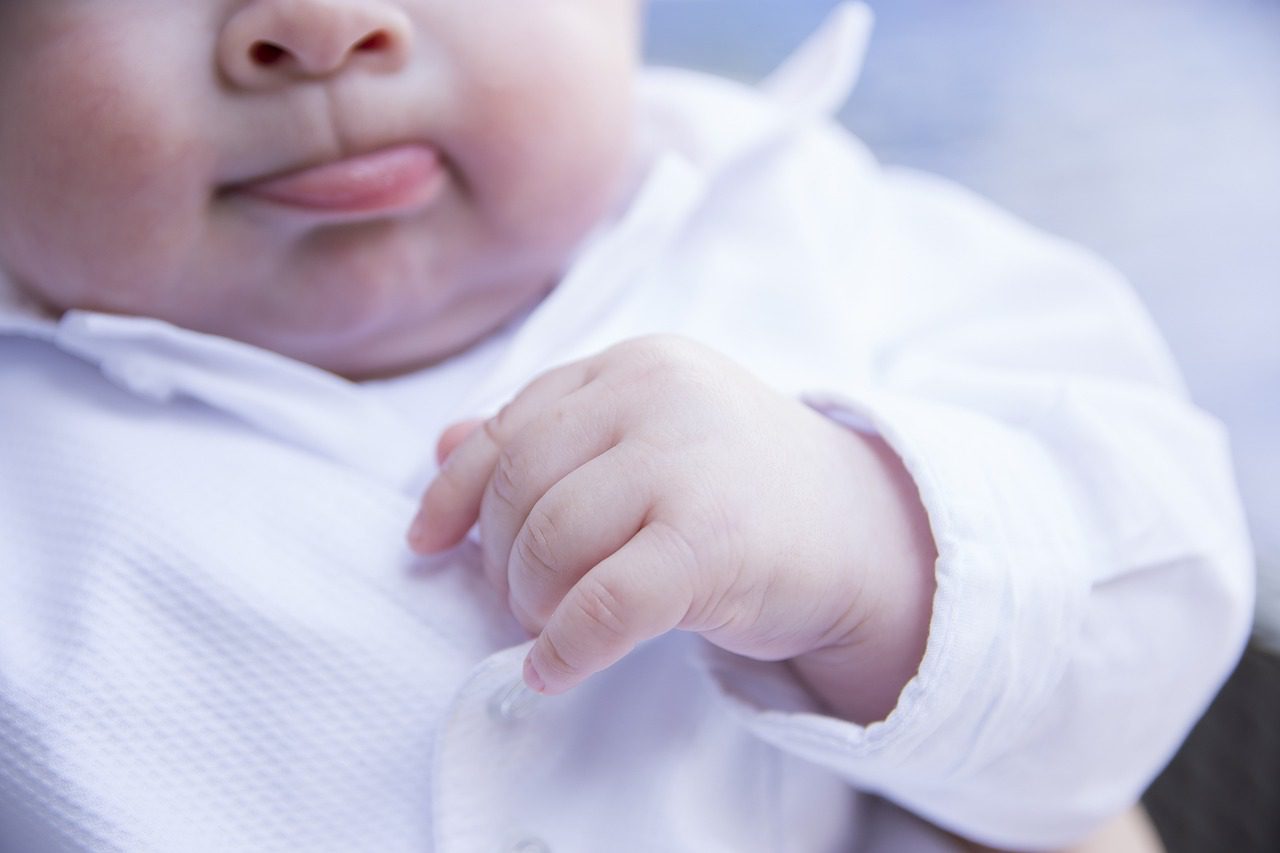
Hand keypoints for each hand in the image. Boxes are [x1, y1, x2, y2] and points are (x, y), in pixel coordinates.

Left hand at [408, 336, 934, 722]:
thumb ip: (550, 434)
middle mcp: (657, 394)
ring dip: (531, 603)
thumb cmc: (742, 490)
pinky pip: (601, 606)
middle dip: (502, 558)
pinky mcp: (713, 541)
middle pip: (520, 486)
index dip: (455, 492)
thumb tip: (441, 444)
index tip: (427, 542)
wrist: (867, 534)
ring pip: (550, 543)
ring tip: (553, 624)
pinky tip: (555, 669)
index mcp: (635, 364)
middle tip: (525, 600)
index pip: (510, 426)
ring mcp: (688, 462)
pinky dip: (564, 648)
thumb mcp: (647, 439)